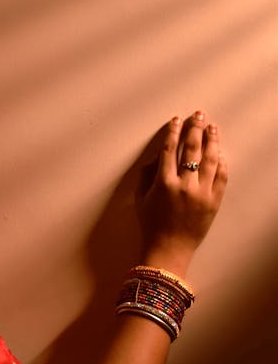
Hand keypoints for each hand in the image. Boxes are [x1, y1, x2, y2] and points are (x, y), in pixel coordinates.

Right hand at [138, 110, 227, 274]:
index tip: (177, 120)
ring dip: (212, 140)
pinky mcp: (214, 201)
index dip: (173, 132)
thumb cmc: (152, 225)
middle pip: (191, 149)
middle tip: (199, 115)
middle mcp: (184, 185)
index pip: (169, 150)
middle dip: (195, 128)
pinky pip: (221, 176)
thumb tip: (155, 158)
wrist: (169, 248)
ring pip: (210, 159)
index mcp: (163, 183)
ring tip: (212, 128)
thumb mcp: (141, 199)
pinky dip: (221, 162)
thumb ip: (146, 176)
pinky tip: (220, 152)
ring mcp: (202, 193)